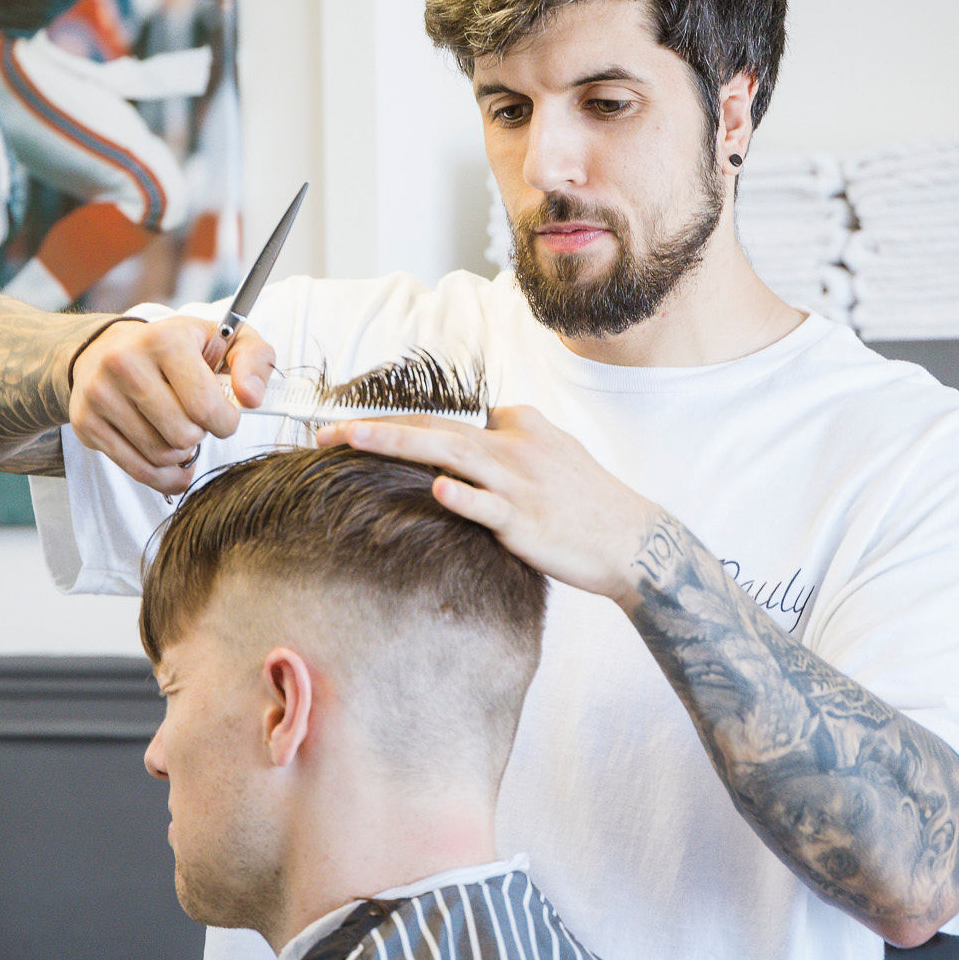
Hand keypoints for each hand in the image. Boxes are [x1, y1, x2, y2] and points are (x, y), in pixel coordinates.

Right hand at [69, 316, 273, 494]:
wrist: (106, 349)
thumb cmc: (175, 348)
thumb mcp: (224, 339)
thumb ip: (254, 360)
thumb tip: (251, 398)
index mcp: (165, 339)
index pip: (205, 406)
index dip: (225, 421)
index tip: (224, 415)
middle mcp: (125, 362)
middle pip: (183, 435)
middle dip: (200, 434)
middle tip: (194, 418)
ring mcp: (100, 394)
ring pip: (160, 456)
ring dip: (180, 452)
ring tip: (177, 429)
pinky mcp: (85, 422)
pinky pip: (137, 470)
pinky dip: (162, 474)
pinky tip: (170, 461)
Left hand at [315, 405, 657, 600]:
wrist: (632, 539)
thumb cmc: (588, 498)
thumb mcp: (553, 448)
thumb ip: (511, 433)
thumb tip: (482, 420)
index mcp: (514, 427)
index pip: (440, 420)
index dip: (389, 421)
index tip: (345, 429)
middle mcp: (512, 448)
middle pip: (434, 429)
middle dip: (375, 427)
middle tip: (325, 431)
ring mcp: (518, 485)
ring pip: (451, 455)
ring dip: (399, 444)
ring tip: (355, 439)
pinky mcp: (527, 522)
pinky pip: (490, 506)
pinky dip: (464, 496)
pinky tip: (437, 487)